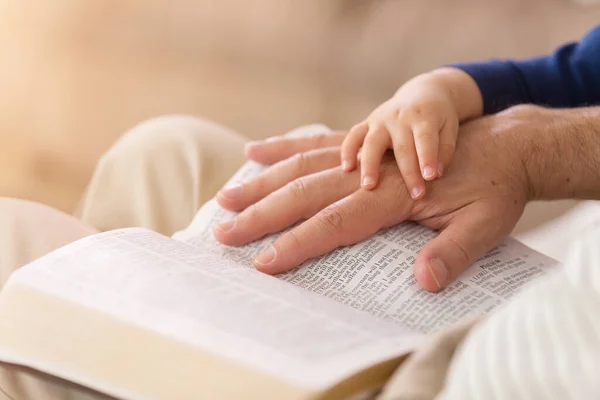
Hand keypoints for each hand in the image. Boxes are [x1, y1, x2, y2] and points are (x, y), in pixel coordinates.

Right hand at [214, 107, 536, 291]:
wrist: (507, 144)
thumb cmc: (495, 189)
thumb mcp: (488, 225)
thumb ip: (455, 252)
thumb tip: (424, 282)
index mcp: (395, 197)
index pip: (336, 223)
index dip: (298, 243)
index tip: (263, 262)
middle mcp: (372, 172)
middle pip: (305, 193)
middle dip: (262, 214)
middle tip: (224, 232)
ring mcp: (364, 154)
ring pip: (301, 166)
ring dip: (261, 182)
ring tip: (225, 195)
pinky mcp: (364, 145)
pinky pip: (316, 144)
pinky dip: (283, 147)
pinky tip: (255, 150)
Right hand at [341, 68, 481, 197]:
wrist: (423, 93)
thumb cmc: (439, 118)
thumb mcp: (449, 128)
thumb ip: (444, 150)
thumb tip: (434, 175)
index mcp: (424, 117)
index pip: (426, 139)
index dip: (427, 158)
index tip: (430, 178)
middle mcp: (400, 117)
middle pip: (402, 146)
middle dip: (408, 172)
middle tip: (416, 195)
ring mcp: (380, 119)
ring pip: (372, 142)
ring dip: (370, 165)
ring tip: (368, 187)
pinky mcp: (366, 123)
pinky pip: (353, 136)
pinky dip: (347, 151)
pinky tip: (347, 169)